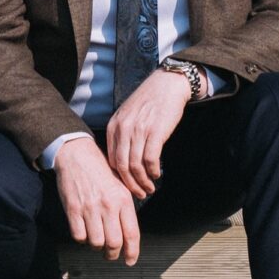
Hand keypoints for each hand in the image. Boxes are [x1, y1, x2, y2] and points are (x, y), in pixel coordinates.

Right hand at [54, 136, 140, 265]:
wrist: (77, 155)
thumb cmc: (100, 171)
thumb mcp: (120, 185)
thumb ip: (126, 208)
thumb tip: (130, 234)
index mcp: (123, 199)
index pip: (132, 233)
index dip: (132, 252)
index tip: (130, 261)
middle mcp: (108, 205)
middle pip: (114, 243)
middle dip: (113, 254)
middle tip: (110, 254)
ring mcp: (90, 208)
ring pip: (96, 242)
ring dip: (96, 247)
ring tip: (96, 240)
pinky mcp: (73, 209)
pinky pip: (79, 236)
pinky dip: (82, 239)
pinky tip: (84, 231)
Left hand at [107, 68, 191, 197]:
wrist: (167, 84)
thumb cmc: (149, 101)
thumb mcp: (127, 115)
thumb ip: (122, 135)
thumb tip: (123, 162)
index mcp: (114, 126)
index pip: (111, 160)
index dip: (119, 178)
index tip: (128, 186)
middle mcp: (123, 129)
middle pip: (122, 167)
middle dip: (130, 185)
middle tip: (140, 194)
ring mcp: (138, 130)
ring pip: (136, 166)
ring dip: (143, 181)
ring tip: (150, 187)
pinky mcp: (155, 132)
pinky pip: (151, 159)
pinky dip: (153, 171)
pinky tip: (157, 174)